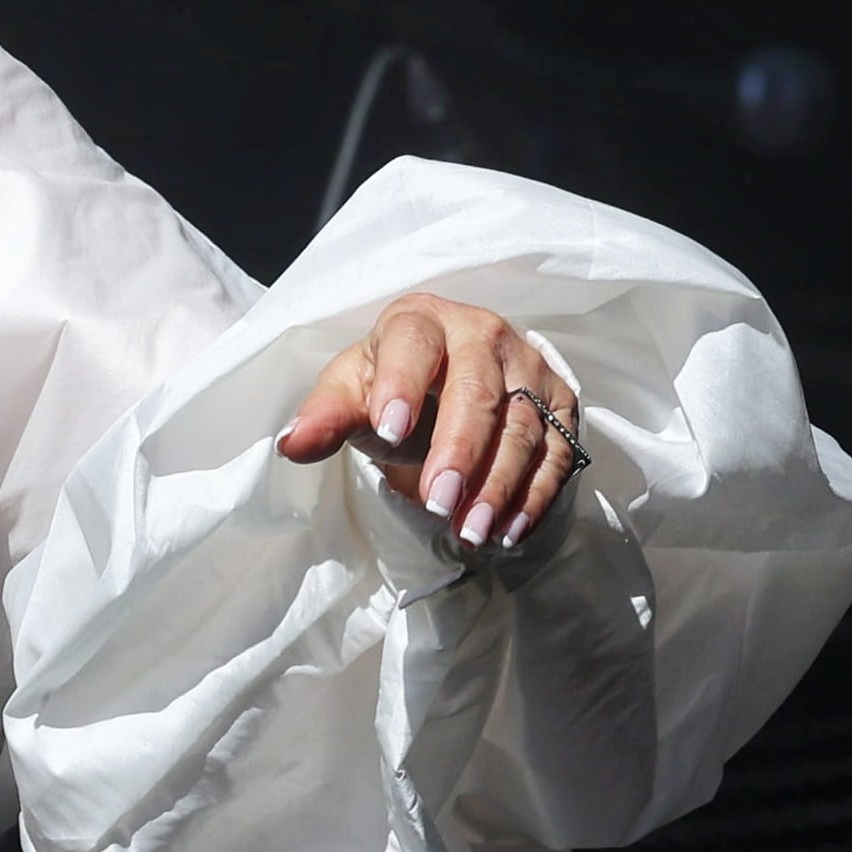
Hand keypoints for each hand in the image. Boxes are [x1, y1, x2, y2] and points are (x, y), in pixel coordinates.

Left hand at [277, 290, 579, 550]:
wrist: (449, 384)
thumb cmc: (394, 386)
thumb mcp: (353, 392)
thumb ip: (326, 416)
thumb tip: (292, 444)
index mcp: (421, 320)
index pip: (413, 344)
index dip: (402, 384)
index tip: (388, 431)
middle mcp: (482, 333)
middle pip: (477, 390)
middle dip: (459, 450)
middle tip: (437, 504)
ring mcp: (528, 368)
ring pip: (521, 427)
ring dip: (498, 485)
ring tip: (471, 532)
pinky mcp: (559, 403)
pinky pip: (557, 451)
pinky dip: (534, 495)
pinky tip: (508, 531)